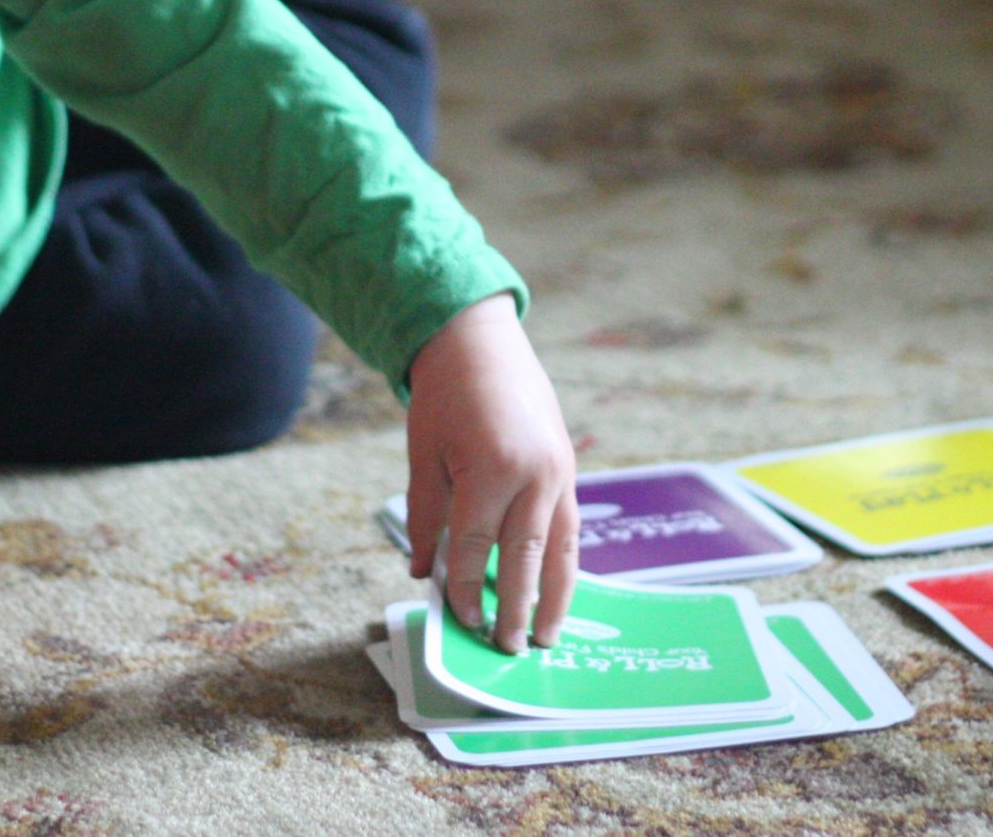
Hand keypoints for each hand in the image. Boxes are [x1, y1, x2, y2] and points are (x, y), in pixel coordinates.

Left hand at [404, 292, 577, 654]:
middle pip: (523, 556)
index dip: (465, 588)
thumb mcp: (424, 455)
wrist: (482, 343)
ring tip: (545, 637)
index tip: (461, 621)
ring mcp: (557, 471)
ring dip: (553, 597)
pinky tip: (557, 593)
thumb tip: (424, 573)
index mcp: (489, 469)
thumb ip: (427, 517)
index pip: (476, 547)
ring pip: (559, 548)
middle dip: (514, 606)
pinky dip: (564, 564)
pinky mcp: (568, 468)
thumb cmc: (444, 398)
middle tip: (506, 648)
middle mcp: (531, 474)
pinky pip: (569, 527)